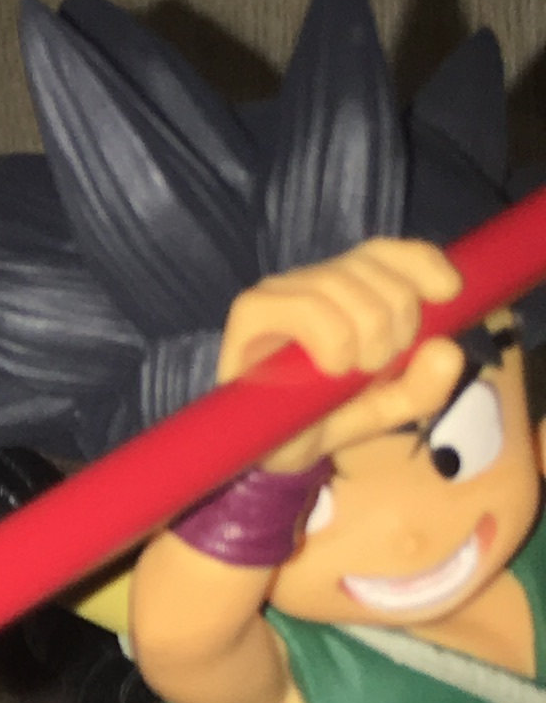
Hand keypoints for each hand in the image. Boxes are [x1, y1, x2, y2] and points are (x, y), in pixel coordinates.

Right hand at [216, 238, 467, 468]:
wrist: (274, 451)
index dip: (421, 262)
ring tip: (355, 371)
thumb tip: (446, 349)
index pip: (389, 251)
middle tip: (381, 364)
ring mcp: (282, 290)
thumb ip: (428, 383)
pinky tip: (332, 366)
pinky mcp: (252, 309)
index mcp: (354, 289)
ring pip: (341, 283)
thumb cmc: (330, 414)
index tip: (449, 293)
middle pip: (374, 268)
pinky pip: (305, 305)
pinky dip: (331, 338)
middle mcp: (317, 279)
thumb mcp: (393, 405)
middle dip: (396, 319)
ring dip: (365, 334)